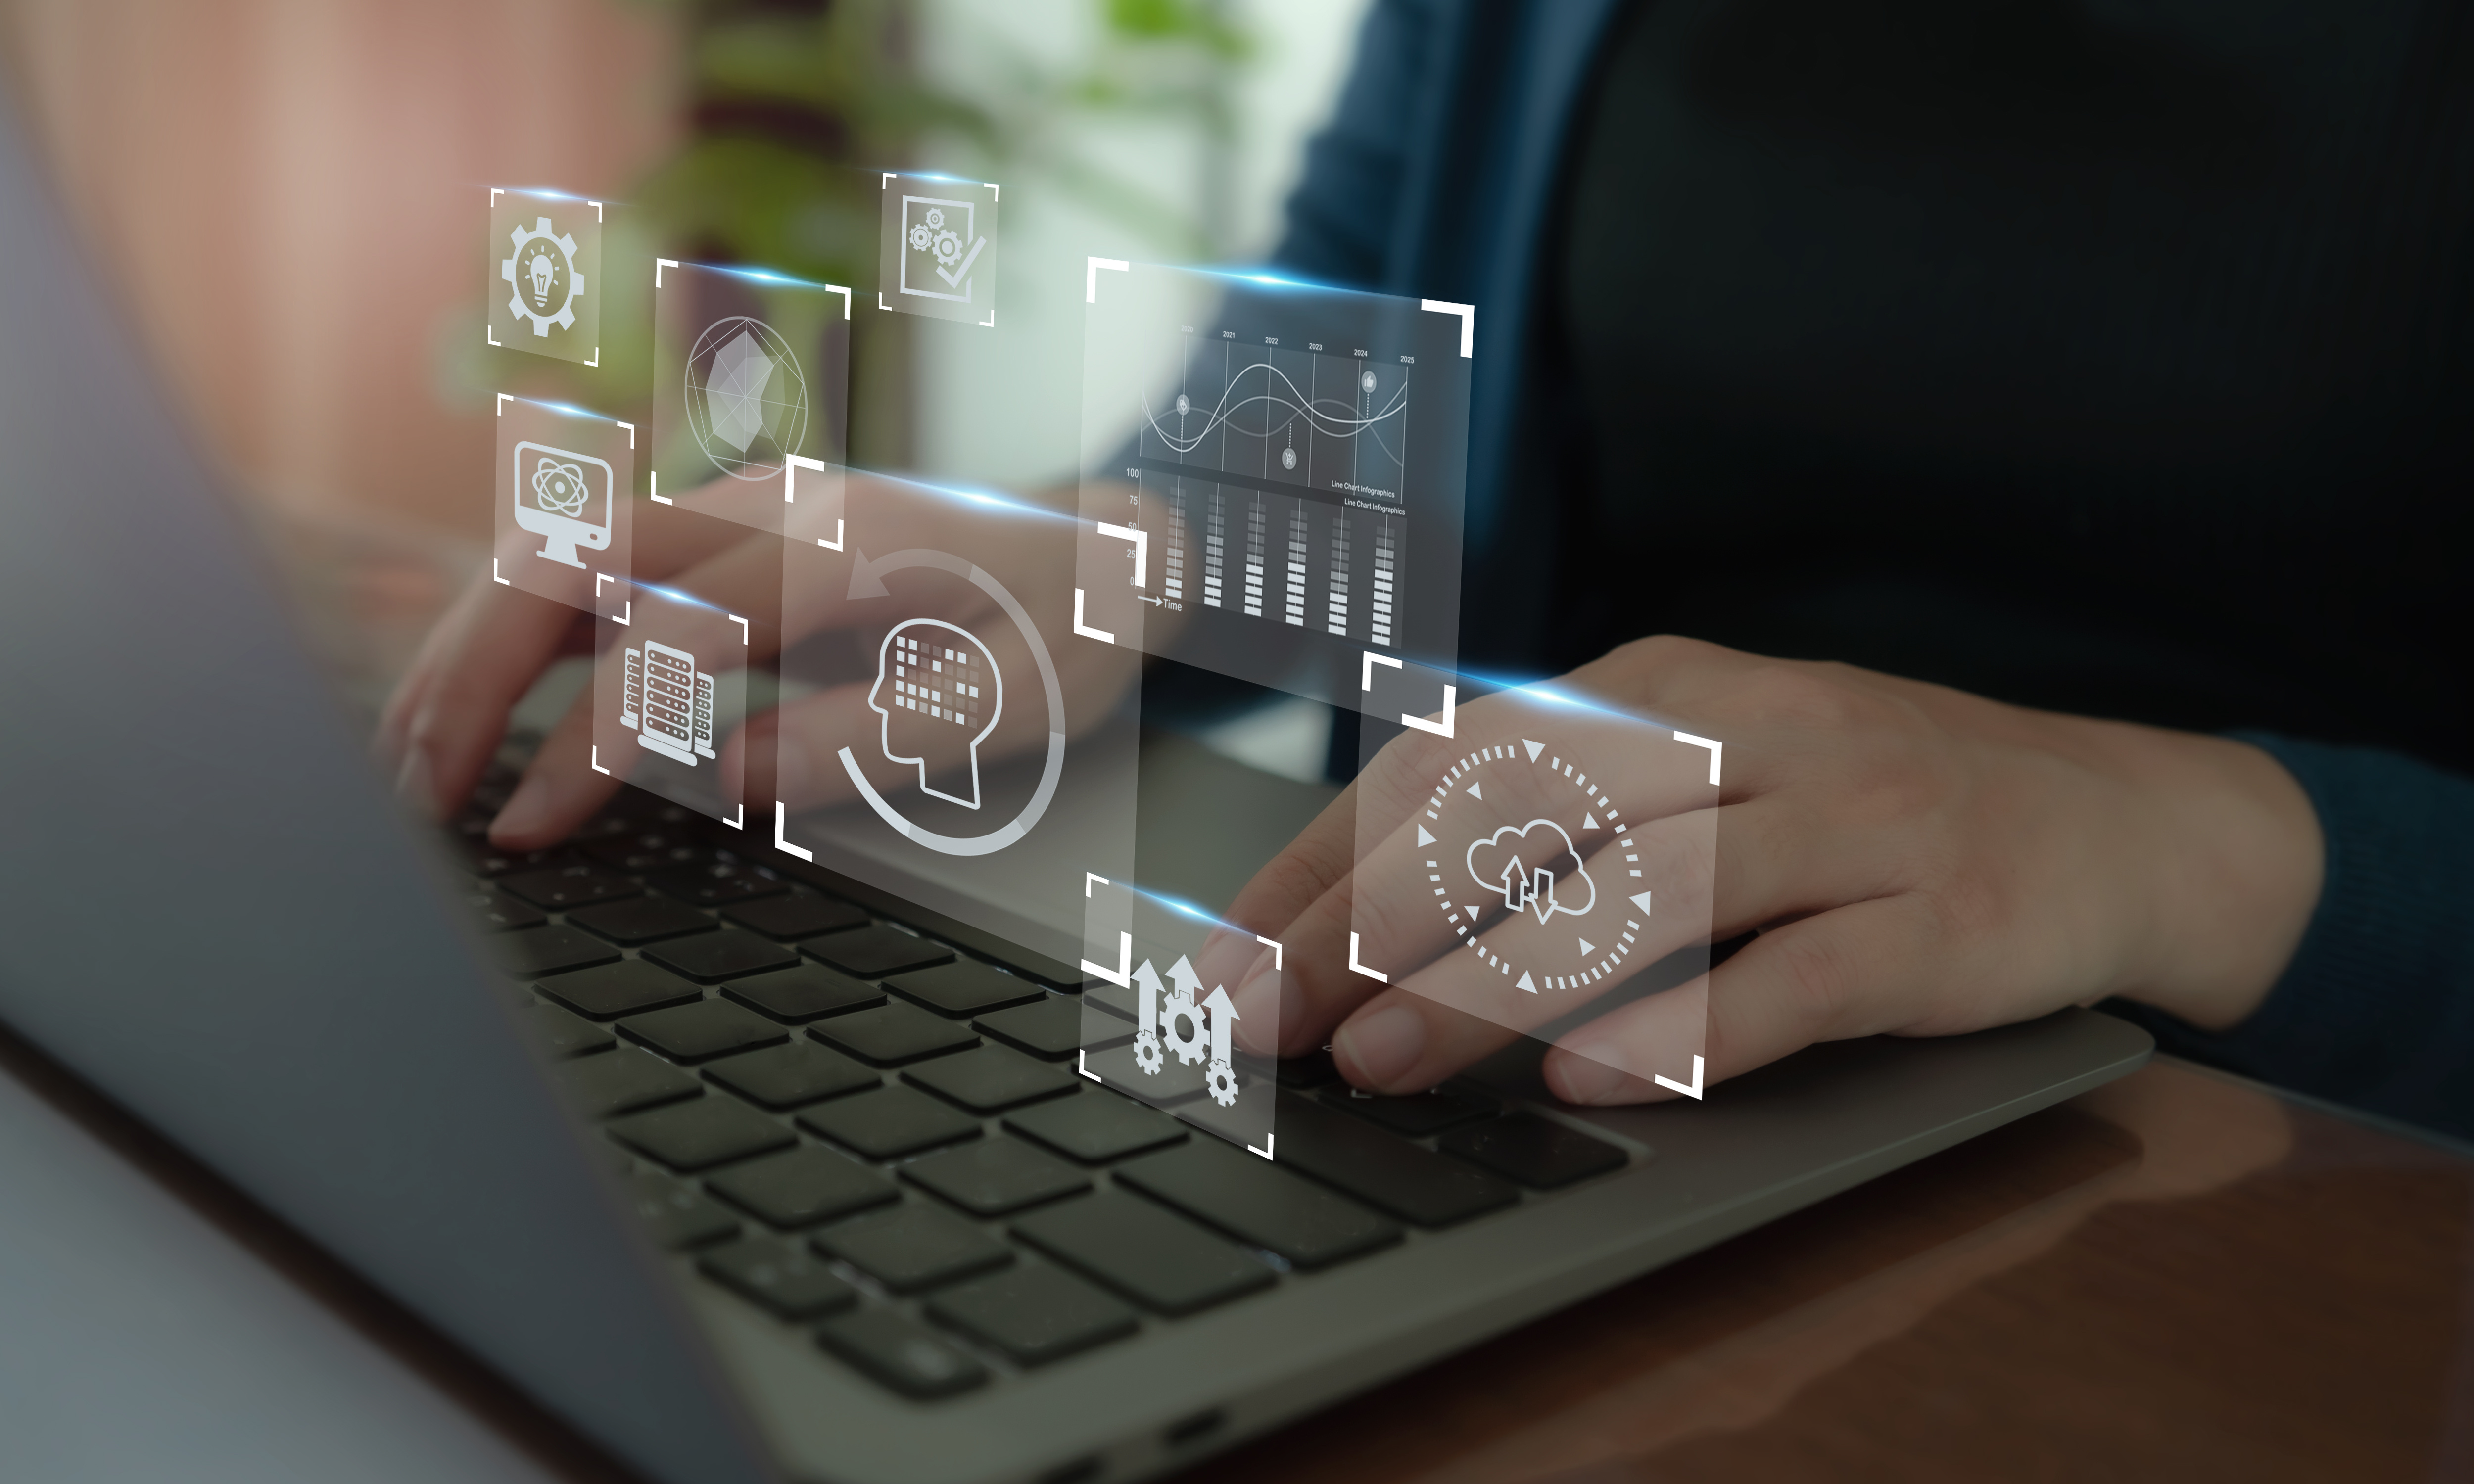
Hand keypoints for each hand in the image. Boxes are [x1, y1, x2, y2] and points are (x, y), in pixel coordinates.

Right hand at [377, 473, 1146, 847]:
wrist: (1110, 545)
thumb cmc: (1069, 628)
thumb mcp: (1013, 703)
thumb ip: (875, 736)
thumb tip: (730, 777)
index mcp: (841, 542)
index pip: (667, 636)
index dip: (584, 740)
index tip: (526, 830)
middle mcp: (773, 500)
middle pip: (572, 560)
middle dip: (473, 674)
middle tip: (414, 794)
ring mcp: (742, 502)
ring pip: (560, 550)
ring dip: (471, 645)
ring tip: (411, 758)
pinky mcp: (726, 528)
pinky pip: (594, 566)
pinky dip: (517, 630)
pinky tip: (475, 705)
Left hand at [1203, 635, 2323, 1103]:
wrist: (2119, 816)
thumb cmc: (1861, 806)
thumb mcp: (1705, 770)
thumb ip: (1562, 821)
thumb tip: (1357, 917)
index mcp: (1666, 685)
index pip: (1458, 756)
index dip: (1330, 855)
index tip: (1235, 952)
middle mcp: (1747, 730)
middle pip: (1528, 809)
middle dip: (1373, 916)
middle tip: (1268, 1016)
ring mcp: (1851, 818)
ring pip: (1645, 889)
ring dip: (1495, 979)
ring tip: (1385, 1060)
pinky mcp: (1941, 918)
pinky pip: (1796, 975)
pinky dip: (1688, 1030)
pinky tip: (1590, 1080)